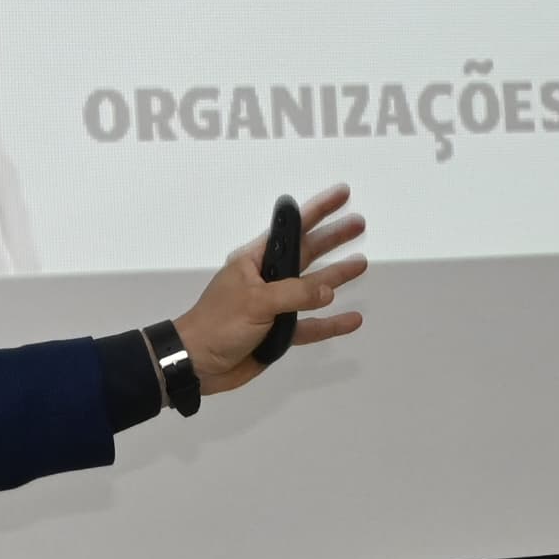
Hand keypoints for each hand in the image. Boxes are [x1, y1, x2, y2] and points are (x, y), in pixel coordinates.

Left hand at [168, 185, 366, 394]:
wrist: (197, 364)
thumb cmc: (219, 323)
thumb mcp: (256, 301)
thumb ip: (295, 294)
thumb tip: (329, 291)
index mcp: (255, 261)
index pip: (291, 228)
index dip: (317, 210)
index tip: (342, 195)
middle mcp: (267, 279)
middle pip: (308, 253)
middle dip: (333, 238)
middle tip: (360, 224)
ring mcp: (274, 307)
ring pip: (313, 289)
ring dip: (336, 276)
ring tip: (361, 264)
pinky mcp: (279, 334)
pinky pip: (311, 326)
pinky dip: (331, 324)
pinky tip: (352, 319)